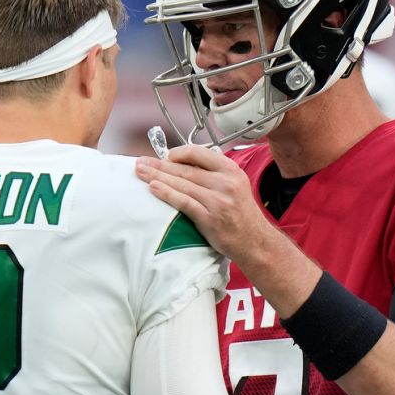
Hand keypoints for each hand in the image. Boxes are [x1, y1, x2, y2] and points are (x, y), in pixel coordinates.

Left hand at [135, 144, 273, 262]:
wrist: (254, 241)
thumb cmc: (240, 214)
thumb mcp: (235, 185)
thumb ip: (213, 174)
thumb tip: (183, 163)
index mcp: (231, 170)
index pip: (199, 153)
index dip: (178, 153)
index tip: (164, 156)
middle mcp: (225, 182)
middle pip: (186, 169)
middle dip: (159, 164)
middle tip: (140, 162)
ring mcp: (218, 200)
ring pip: (182, 184)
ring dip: (157, 177)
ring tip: (140, 172)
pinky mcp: (210, 218)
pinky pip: (184, 202)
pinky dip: (167, 194)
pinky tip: (153, 188)